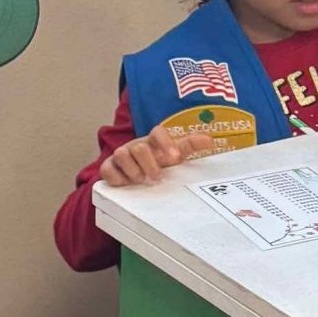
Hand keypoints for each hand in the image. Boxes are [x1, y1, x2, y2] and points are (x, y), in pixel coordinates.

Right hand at [99, 127, 213, 186]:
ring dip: (133, 170)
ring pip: (121, 154)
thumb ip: (190, 145)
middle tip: (157, 176)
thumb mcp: (174, 154)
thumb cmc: (158, 160)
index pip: (158, 132)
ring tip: (141, 180)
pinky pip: (108, 169)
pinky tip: (124, 184)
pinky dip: (116, 177)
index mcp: (153, 140)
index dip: (165, 143)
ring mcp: (121, 155)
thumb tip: (210, 140)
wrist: (134, 170)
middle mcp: (136, 145)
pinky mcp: (109, 166)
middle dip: (149, 162)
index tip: (174, 157)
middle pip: (139, 146)